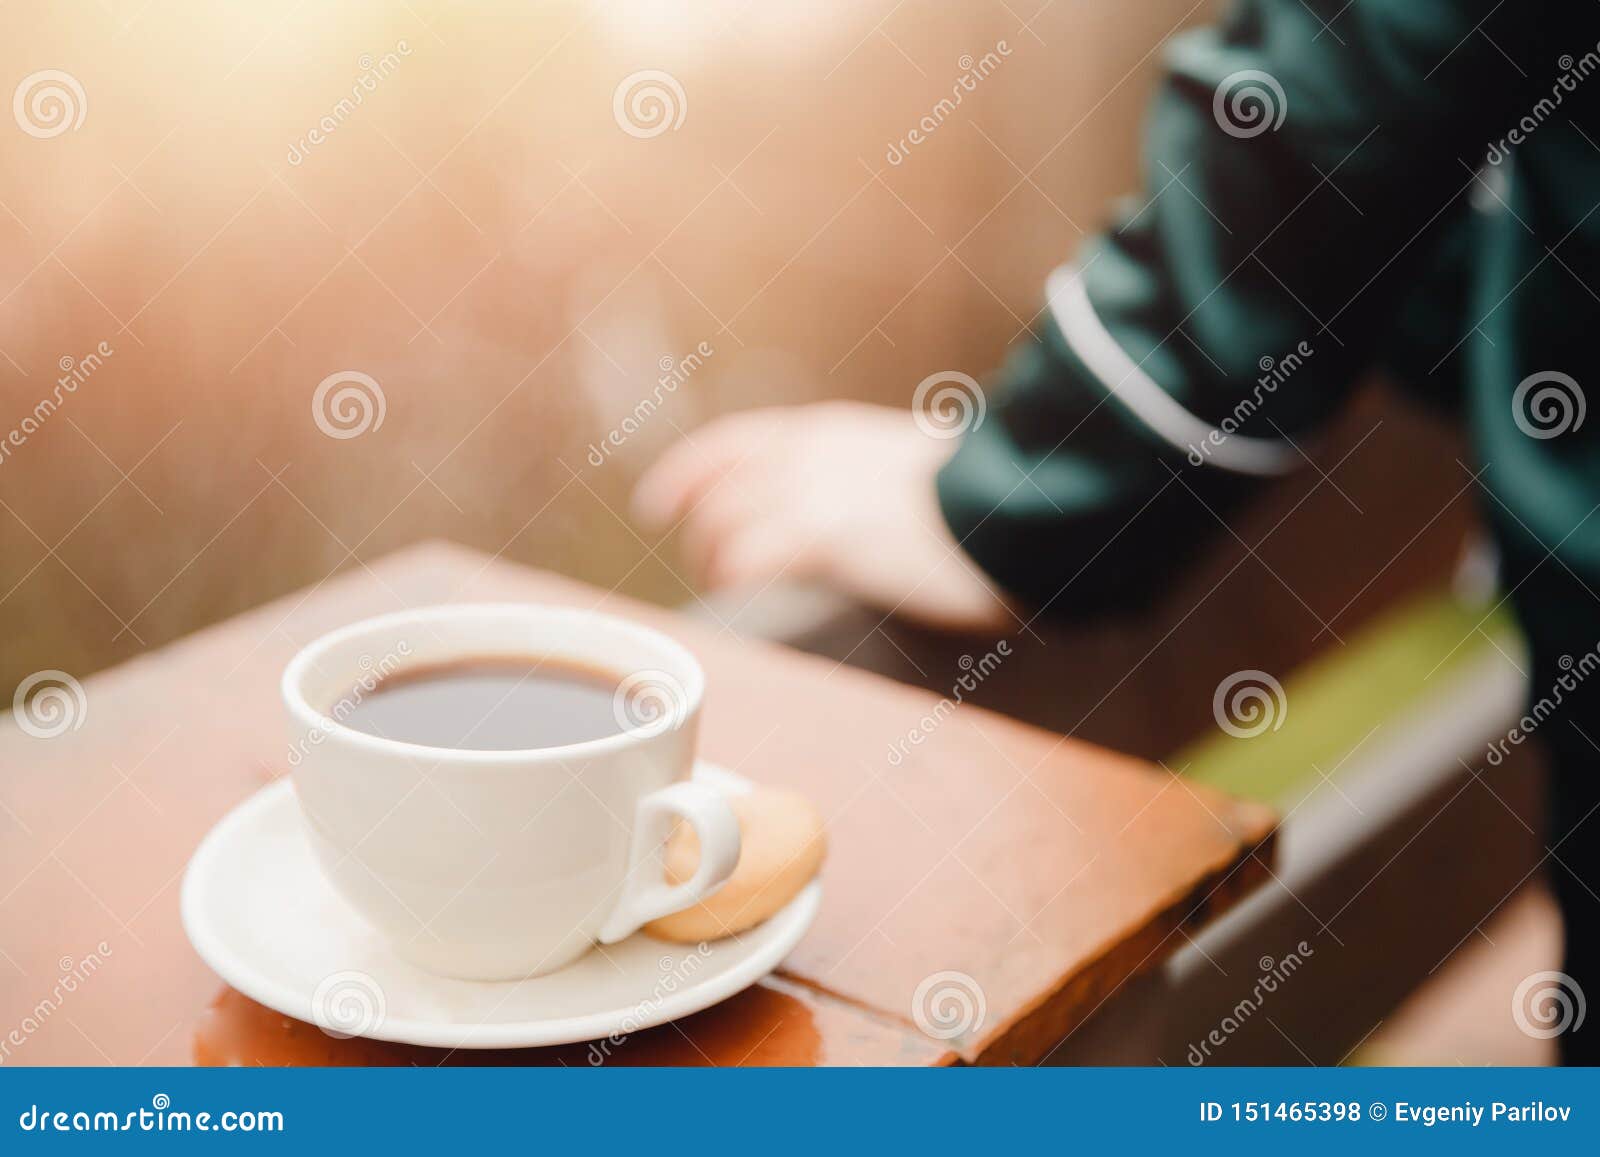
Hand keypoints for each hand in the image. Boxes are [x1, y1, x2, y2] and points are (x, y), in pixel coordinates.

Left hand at [631, 401, 1012, 631]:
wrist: (1017, 499)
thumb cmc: (983, 496)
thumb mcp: (910, 469)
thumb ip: (865, 482)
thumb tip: (856, 518)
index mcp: (828, 432)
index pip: (731, 445)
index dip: (683, 475)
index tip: (656, 504)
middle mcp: (807, 454)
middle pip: (716, 493)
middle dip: (701, 535)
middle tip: (710, 571)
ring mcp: (811, 491)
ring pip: (721, 526)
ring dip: (715, 563)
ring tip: (728, 590)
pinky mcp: (823, 535)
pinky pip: (747, 559)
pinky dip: (736, 578)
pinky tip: (744, 595)